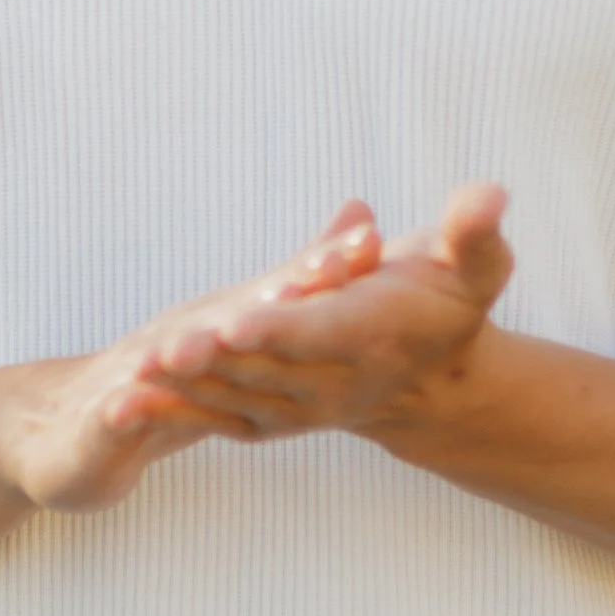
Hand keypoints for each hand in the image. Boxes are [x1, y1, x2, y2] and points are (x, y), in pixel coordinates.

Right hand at [0, 208, 391, 513]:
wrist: (65, 429)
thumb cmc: (165, 380)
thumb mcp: (236, 335)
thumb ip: (298, 284)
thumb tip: (363, 228)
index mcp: (223, 320)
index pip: (282, 289)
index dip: (325, 267)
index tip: (373, 240)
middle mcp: (186, 335)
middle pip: (241, 309)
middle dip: (285, 287)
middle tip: (331, 267)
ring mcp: (143, 373)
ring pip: (178, 356)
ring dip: (201, 344)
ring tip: (236, 333)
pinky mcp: (108, 420)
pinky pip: (117, 415)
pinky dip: (124, 411)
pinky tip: (125, 408)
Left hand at [111, 186, 513, 446]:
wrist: (434, 381)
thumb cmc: (448, 304)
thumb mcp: (474, 266)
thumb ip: (475, 233)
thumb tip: (491, 196)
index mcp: (371, 338)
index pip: (318, 334)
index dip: (276, 329)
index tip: (235, 323)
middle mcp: (332, 383)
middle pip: (262, 368)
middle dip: (212, 361)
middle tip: (163, 348)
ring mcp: (298, 408)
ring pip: (231, 396)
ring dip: (180, 390)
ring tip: (128, 375)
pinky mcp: (271, 419)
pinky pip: (217, 418)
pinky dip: (175, 414)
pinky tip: (123, 404)